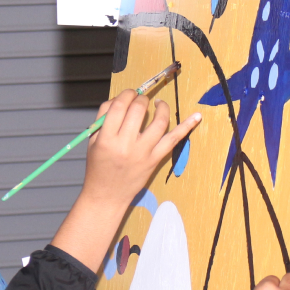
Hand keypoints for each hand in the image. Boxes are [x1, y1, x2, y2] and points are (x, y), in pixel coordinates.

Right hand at [82, 90, 200, 206]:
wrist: (107, 195)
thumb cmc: (98, 167)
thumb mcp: (92, 141)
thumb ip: (103, 117)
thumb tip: (121, 98)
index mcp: (106, 138)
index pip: (119, 106)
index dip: (127, 94)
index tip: (129, 95)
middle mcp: (125, 145)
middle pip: (139, 110)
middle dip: (142, 99)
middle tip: (141, 100)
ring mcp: (143, 153)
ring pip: (159, 121)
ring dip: (162, 107)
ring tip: (159, 104)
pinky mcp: (155, 160)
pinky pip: (173, 140)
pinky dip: (186, 127)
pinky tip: (196, 116)